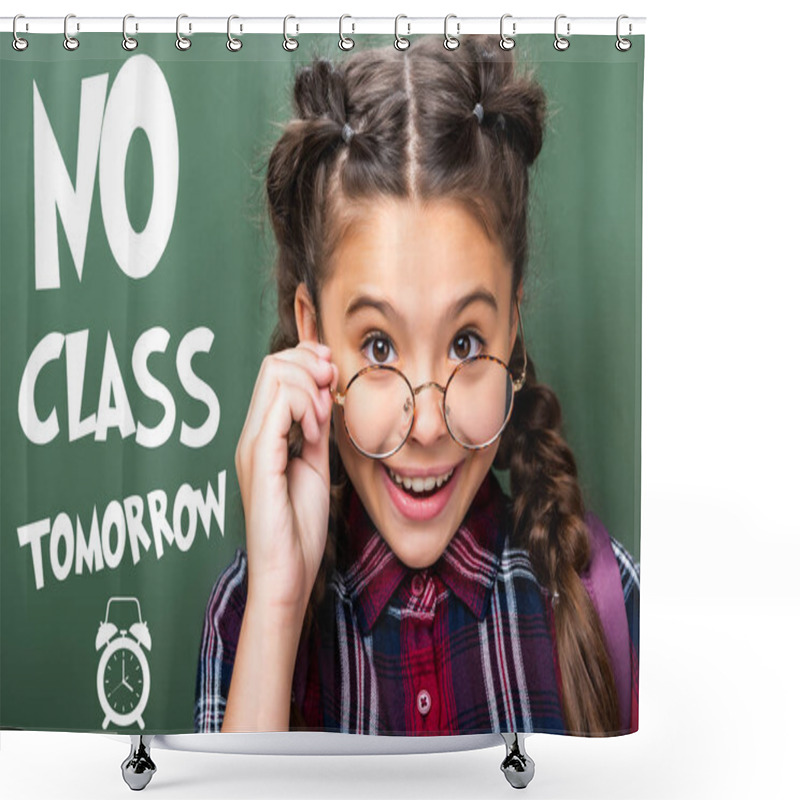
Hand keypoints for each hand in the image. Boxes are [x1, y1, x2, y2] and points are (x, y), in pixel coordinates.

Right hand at [234, 341, 338, 620]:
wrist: (287, 574)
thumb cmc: (299, 529)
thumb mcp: (316, 467)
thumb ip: (318, 432)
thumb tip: (326, 398)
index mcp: (264, 436)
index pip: (275, 372)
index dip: (307, 361)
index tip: (333, 376)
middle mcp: (253, 436)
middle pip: (272, 365)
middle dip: (311, 364)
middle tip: (332, 387)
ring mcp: (253, 446)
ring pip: (275, 377)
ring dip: (310, 387)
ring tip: (323, 419)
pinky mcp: (260, 461)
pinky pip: (278, 409)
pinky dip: (305, 409)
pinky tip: (315, 433)